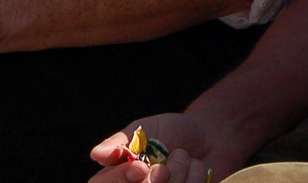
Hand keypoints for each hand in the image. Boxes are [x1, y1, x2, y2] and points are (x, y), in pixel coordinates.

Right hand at [89, 114, 241, 182]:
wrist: (212, 134)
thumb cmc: (173, 131)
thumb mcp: (144, 129)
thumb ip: (121, 142)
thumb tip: (96, 154)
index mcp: (122, 175)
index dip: (120, 180)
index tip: (139, 167)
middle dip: (155, 181)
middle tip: (165, 166)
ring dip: (180, 174)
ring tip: (187, 159)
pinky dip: (197, 178)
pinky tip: (199, 169)